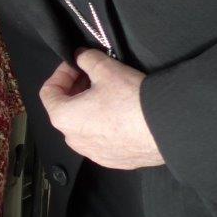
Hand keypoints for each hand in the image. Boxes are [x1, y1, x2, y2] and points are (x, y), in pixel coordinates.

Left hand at [39, 49, 164, 168]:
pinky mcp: (115, 161)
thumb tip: (81, 56)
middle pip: (65, 109)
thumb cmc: (129, 99)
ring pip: (84, 126)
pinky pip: (102, 139)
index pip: (49, 92)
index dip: (61, 73)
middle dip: (76, 89)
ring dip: (90, 107)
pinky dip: (104, 124)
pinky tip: (121, 113)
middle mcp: (74, 140)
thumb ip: (87, 59)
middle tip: (93, 75)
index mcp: (63, 118)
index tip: (77, 64)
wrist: (168, 129)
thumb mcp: (106, 69)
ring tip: (108, 92)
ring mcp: (94, 154)